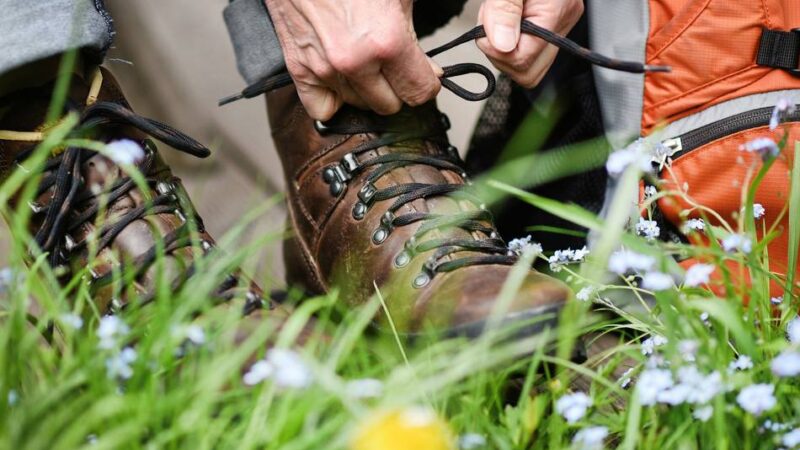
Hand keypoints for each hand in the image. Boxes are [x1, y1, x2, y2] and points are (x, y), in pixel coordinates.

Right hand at [265, 0, 441, 120]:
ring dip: (366, 90)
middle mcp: (354, 62)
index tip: (424, 73)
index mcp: (386, 42)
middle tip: (393, 64)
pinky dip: (334, 100)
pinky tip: (342, 81)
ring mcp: (323, 68)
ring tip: (365, 61)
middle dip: (397, 86)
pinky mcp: (299, 69)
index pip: (420, 92)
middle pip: (390, 104)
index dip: (427, 82)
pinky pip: (323, 109)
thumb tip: (431, 71)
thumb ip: (418, 39)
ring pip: (360, 106)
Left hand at [477, 0, 583, 87]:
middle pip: (528, 73)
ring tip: (495, 18)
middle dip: (500, 56)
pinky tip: (502, 21)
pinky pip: (526, 52)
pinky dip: (506, 42)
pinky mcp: (548, 27)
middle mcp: (562, 24)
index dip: (496, 51)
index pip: (524, 60)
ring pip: (527, 68)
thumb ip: (505, 12)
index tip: (484, 32)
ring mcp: (557, 28)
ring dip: (501, 50)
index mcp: (556, 12)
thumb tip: (502, 46)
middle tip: (488, 28)